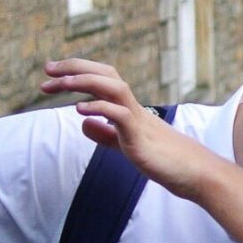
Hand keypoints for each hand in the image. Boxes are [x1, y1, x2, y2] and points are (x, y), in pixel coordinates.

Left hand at [41, 60, 219, 198]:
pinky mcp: (141, 137)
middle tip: (47, 69)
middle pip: (105, 74)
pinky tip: (79, 111)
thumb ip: (105, 134)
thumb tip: (83, 123)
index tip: (52, 74)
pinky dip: (99, 108)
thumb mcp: (126, 146)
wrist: (195, 174)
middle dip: (74, 68)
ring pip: (113, 87)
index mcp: (129, 109)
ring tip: (60, 83)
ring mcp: (138, 120)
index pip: (102, 79)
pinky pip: (120, 115)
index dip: (77, 72)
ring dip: (84, 81)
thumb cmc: (165, 161)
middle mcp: (133, 108)